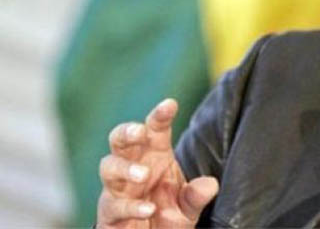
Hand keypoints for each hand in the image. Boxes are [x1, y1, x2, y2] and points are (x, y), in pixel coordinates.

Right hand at [96, 99, 218, 227]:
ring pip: (109, 167)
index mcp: (155, 155)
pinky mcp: (109, 213)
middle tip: (139, 132)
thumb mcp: (188, 207)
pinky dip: (131, 206)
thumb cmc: (167, 215)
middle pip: (120, 140)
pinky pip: (114, 205)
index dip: (160, 116)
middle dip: (127, 132)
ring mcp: (118, 189)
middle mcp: (134, 166)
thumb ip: (196, 196)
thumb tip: (210, 185)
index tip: (170, 104)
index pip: (155, 130)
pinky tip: (148, 209)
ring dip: (125, 168)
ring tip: (143, 175)